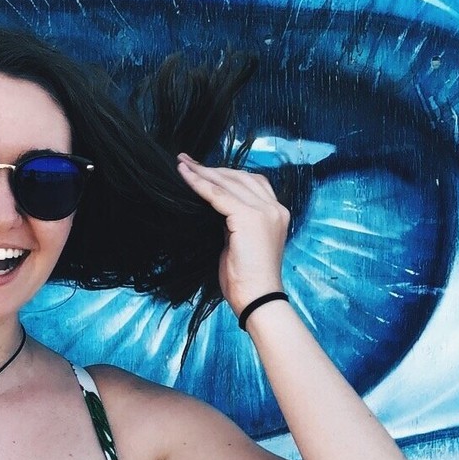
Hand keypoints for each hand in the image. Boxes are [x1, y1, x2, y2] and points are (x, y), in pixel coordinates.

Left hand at [176, 153, 289, 316]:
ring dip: (202, 171)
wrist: (257, 298)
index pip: (249, 182)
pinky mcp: (249, 217)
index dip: (224, 173)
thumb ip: (233, 220)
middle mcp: (275, 208)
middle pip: (238, 177)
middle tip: (186, 161)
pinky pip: (217, 194)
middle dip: (211, 168)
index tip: (201, 168)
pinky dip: (199, 184)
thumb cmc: (246, 277)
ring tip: (182, 164)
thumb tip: (212, 204)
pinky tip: (184, 176)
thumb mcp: (241, 241)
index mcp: (276, 213)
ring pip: (227, 182)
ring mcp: (264, 211)